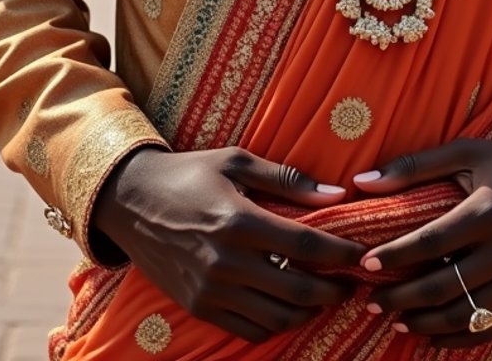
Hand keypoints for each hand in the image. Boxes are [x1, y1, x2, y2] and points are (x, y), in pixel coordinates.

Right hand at [91, 146, 363, 342]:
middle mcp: (226, 261)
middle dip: (334, 289)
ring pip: (277, 316)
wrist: (130, 201)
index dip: (340, 253)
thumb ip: (287, 178)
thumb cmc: (189, 173)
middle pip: (297, 288)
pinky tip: (288, 306)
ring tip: (325, 295)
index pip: (305, 244)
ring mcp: (211, 290)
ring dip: (309, 311)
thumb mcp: (236, 161)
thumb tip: (337, 192)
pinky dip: (276, 323)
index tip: (362, 253)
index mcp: (239, 221)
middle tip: (352, 282)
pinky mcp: (199, 306)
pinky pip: (249, 329)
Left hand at [354, 126, 491, 346]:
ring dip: (423, 322)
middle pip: (443, 286)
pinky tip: (429, 334)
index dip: (395, 257)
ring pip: (463, 314)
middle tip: (369, 301)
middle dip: (400, 298)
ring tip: (394, 319)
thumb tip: (361, 181)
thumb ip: (415, 165)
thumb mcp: (468, 151)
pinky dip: (457, 337)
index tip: (366, 266)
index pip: (430, 242)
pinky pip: (489, 327)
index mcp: (488, 210)